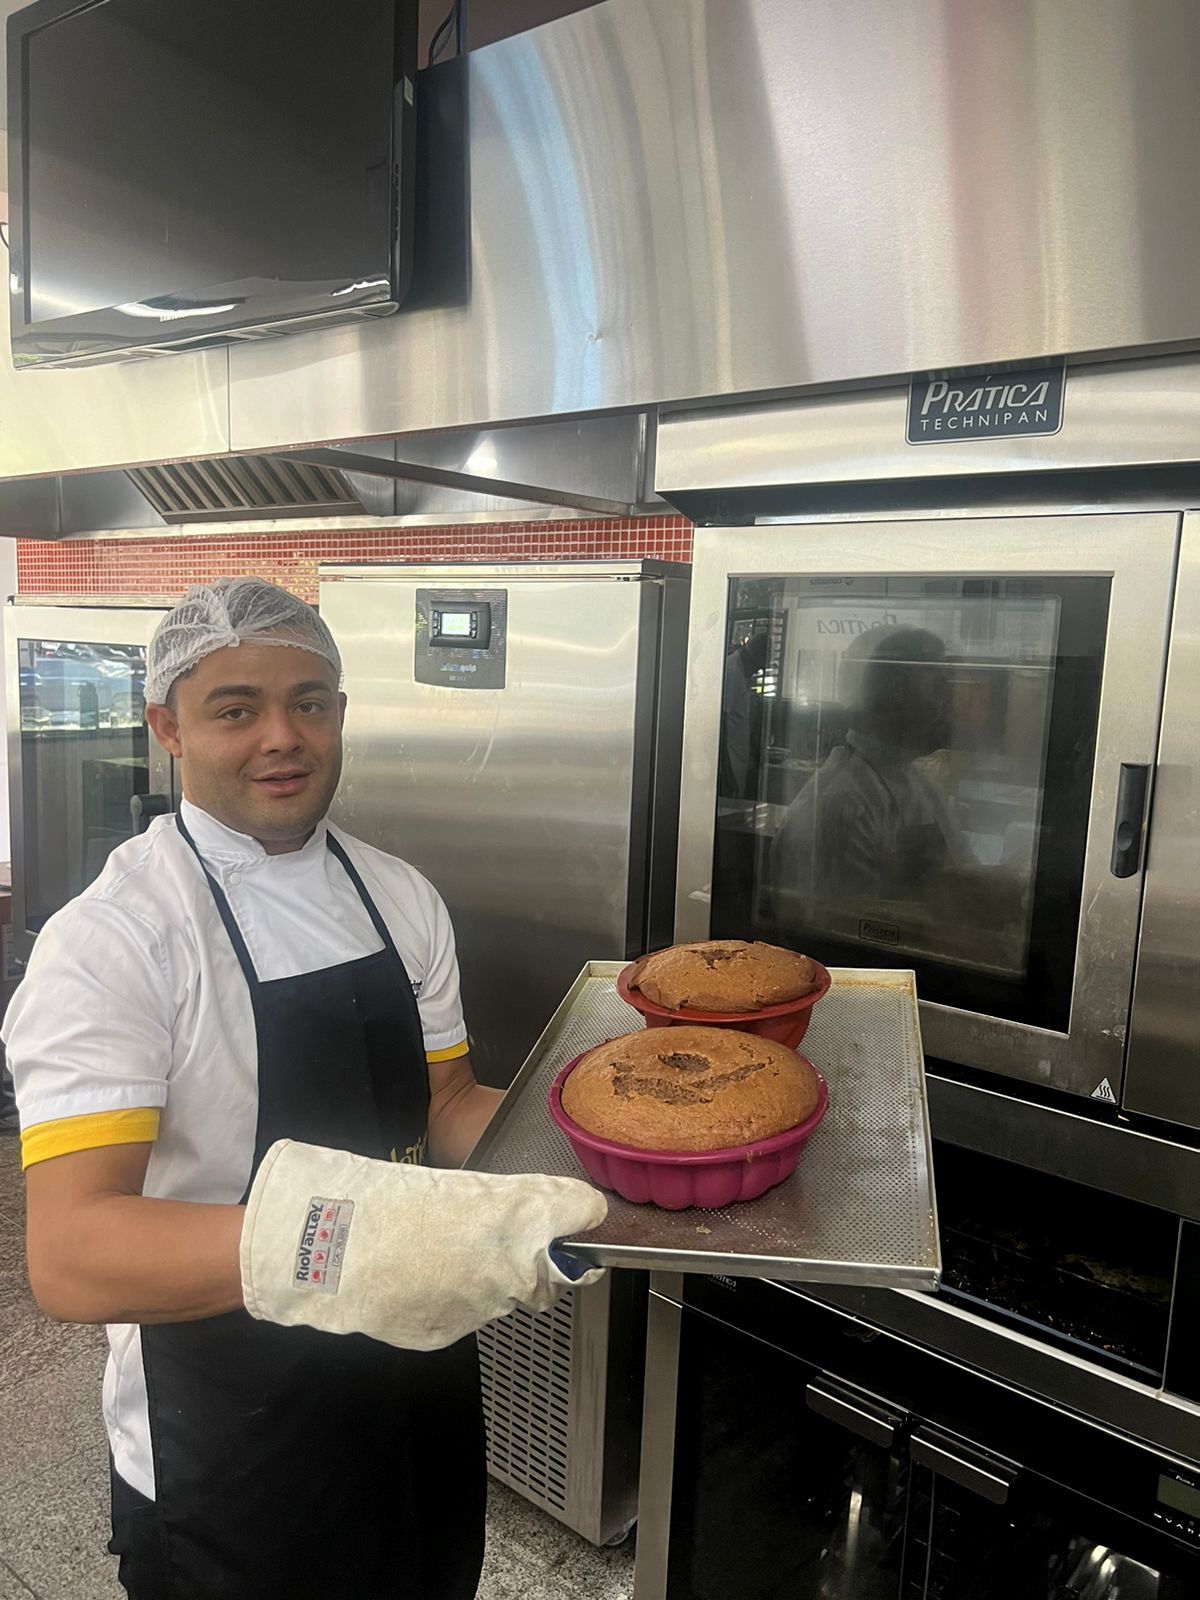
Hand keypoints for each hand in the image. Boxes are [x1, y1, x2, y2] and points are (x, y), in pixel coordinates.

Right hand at [240, 1140, 606, 1350]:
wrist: (311, 1252)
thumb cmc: (365, 1202)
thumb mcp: (432, 1186)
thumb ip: (486, 1202)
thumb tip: (528, 1205)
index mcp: (490, 1217)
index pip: (559, 1215)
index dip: (575, 1213)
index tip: (586, 1209)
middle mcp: (489, 1267)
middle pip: (541, 1267)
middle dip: (544, 1254)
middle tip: (537, 1236)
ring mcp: (466, 1306)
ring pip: (507, 1293)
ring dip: (504, 1275)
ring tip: (469, 1251)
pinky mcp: (441, 1331)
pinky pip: (470, 1312)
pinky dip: (466, 1295)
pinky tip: (438, 1275)